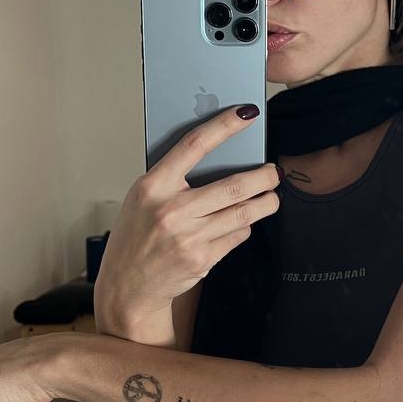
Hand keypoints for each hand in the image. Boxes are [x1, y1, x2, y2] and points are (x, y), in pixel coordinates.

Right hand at [94, 104, 281, 336]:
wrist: (128, 287)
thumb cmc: (136, 236)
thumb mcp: (142, 198)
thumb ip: (173, 178)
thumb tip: (218, 155)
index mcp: (152, 187)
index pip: (194, 145)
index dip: (224, 126)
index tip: (247, 114)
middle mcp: (171, 210)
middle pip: (234, 186)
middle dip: (264, 177)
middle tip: (274, 172)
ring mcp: (188, 237)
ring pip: (243, 213)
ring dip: (266, 203)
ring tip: (272, 196)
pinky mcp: (202, 260)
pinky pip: (236, 236)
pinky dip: (244, 227)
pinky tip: (242, 223)